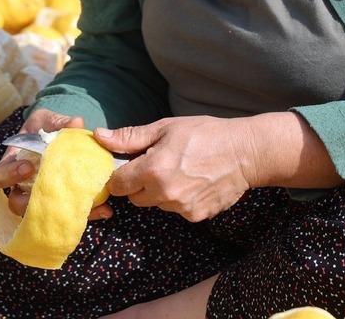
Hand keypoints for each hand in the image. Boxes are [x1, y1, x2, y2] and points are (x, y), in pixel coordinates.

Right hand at [0, 109, 113, 220]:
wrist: (61, 140)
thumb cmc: (46, 128)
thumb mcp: (49, 120)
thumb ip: (59, 121)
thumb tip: (76, 123)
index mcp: (14, 164)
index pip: (2, 175)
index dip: (11, 174)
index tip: (28, 166)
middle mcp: (23, 186)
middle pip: (16, 203)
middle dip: (29, 201)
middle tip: (48, 190)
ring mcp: (40, 199)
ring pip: (43, 215)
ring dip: (60, 212)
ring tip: (80, 205)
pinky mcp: (60, 207)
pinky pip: (69, 216)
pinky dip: (87, 214)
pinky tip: (105, 210)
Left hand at [94, 116, 254, 222]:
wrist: (245, 152)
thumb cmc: (205, 134)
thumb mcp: (165, 128)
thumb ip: (130, 137)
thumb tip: (99, 136)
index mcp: (153, 170)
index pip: (117, 184)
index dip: (120, 174)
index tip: (130, 165)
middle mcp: (165, 193)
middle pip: (135, 198)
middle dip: (139, 183)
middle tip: (158, 164)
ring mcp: (181, 208)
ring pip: (156, 204)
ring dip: (160, 191)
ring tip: (180, 170)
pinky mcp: (196, 216)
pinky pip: (176, 210)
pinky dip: (180, 199)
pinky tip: (193, 181)